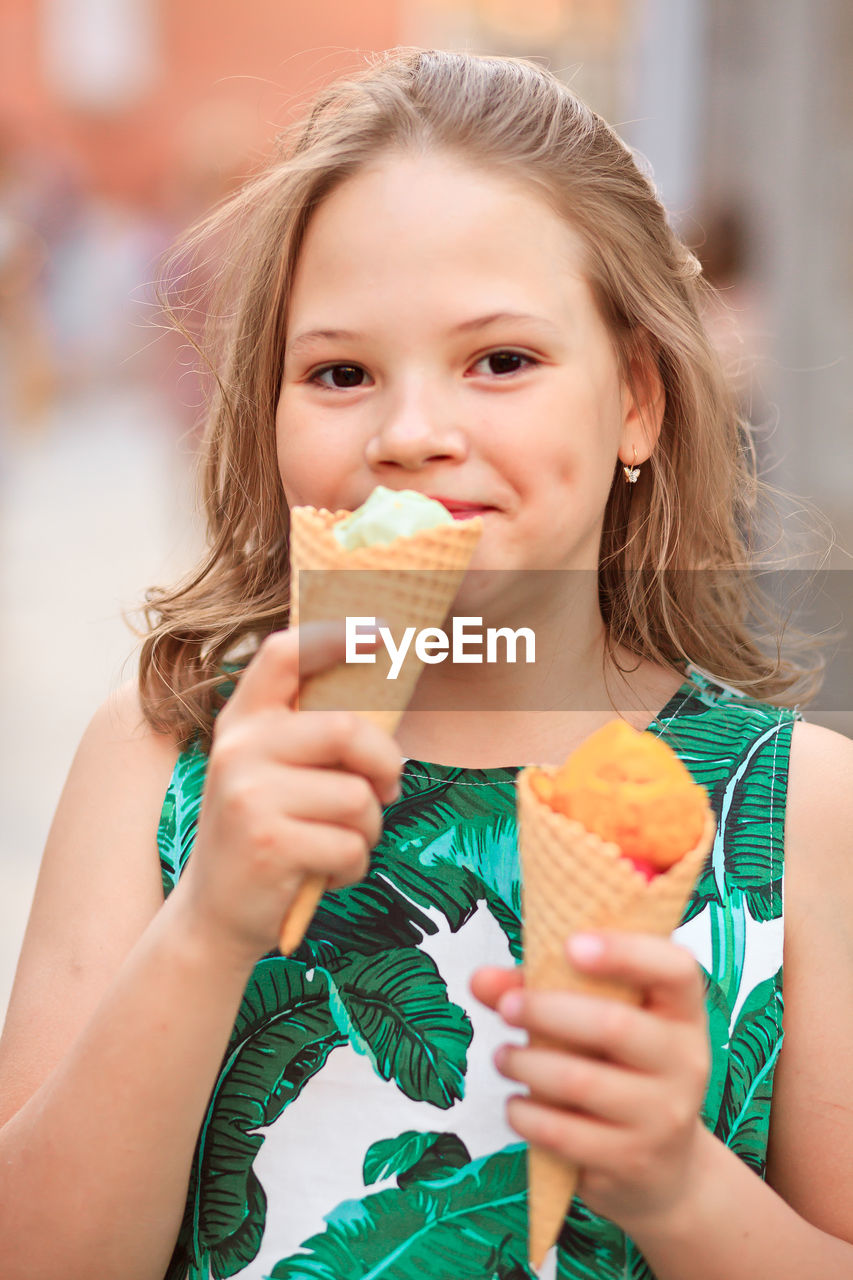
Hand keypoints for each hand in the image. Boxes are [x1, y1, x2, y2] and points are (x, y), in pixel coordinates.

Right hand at [175, 623, 402, 968]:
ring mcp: (249, 795)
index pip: (285, 654)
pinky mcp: (269, 844)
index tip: (382, 631)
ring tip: (339, 843)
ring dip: (368, 829)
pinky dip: (353, 866)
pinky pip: (351, 845)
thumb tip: (386, 700)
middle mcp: (239, 748)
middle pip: (347, 730)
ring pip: (358, 797)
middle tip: (388, 788)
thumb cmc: (265, 833)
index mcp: (243, 721)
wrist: (214, 914)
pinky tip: (323, 874)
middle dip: (385, 764)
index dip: (336, 636)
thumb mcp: (271, 772)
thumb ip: (310, 734)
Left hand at [471, 930, 710, 1232]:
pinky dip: (526, 1115)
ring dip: (526, 1064)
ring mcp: (664, 1115)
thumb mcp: (601, 1019)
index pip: (675, 969)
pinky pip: (565, 1134)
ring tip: (503, 1057)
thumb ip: (543, 989)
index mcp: (682, 1011)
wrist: (664, 1168)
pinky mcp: (632, 1159)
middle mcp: (686, 1060)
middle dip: (546, 1011)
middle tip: (506, 1008)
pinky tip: (516, 1105)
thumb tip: (480, 979)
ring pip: (581, 1081)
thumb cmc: (620, 1068)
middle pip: (614, 1025)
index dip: (625, 952)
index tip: (571, 945)